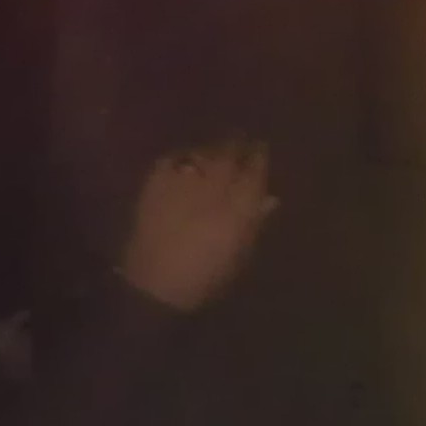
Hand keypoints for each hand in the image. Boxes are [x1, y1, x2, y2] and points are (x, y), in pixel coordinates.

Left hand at [120, 141, 277, 311]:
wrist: (156, 283)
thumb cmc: (205, 278)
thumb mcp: (238, 256)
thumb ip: (254, 224)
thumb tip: (270, 199)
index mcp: (239, 205)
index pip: (255, 169)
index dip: (259, 156)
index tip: (261, 150)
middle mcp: (214, 184)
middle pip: (229, 153)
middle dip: (236, 145)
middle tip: (240, 142)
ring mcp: (183, 179)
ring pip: (203, 153)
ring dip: (211, 151)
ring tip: (214, 153)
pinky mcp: (156, 180)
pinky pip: (173, 159)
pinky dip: (182, 158)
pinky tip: (185, 163)